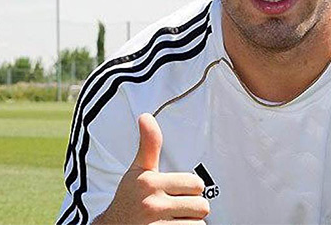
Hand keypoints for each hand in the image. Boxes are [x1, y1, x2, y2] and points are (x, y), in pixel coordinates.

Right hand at [94, 113, 208, 223]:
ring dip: (189, 224)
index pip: (196, 184)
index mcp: (150, 183)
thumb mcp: (137, 171)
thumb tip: (146, 116)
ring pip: (198, 224)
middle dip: (192, 209)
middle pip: (201, 206)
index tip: (175, 193)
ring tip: (172, 221)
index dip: (190, 190)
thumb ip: (149, 145)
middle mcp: (152, 204)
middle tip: (175, 210)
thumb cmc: (129, 199)